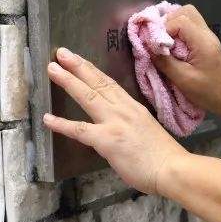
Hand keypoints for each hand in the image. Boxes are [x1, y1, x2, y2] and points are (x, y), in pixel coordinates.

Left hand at [42, 47, 185, 194]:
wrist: (172, 168)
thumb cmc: (163, 155)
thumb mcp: (147, 129)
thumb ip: (130, 124)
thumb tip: (118, 127)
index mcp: (133, 107)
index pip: (110, 83)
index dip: (93, 70)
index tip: (79, 59)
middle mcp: (123, 109)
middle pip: (98, 82)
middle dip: (78, 66)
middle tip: (61, 53)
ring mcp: (114, 123)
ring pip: (88, 96)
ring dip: (69, 82)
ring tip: (52, 69)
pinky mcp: (107, 140)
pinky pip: (80, 130)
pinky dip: (62, 124)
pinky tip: (47, 118)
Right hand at [153, 4, 220, 117]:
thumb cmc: (206, 91)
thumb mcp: (183, 79)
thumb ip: (165, 61)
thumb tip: (149, 47)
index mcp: (203, 41)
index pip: (180, 21)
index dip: (164, 29)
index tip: (157, 44)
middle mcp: (207, 34)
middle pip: (186, 11)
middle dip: (169, 21)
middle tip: (160, 39)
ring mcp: (208, 35)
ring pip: (189, 15)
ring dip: (174, 23)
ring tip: (165, 40)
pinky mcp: (206, 40)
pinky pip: (191, 25)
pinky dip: (179, 29)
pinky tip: (173, 43)